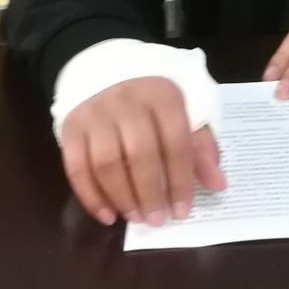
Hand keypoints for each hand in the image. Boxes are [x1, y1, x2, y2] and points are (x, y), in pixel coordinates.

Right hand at [58, 76, 226, 227]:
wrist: (104, 69)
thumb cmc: (153, 99)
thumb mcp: (186, 110)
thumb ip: (200, 147)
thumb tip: (218, 185)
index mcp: (163, 96)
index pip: (175, 143)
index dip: (180, 181)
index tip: (181, 211)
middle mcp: (127, 101)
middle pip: (139, 154)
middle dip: (150, 193)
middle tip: (156, 220)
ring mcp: (95, 113)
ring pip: (106, 164)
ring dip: (122, 198)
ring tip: (135, 217)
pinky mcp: (70, 127)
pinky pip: (77, 168)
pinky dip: (91, 197)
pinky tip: (107, 216)